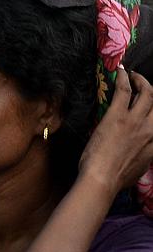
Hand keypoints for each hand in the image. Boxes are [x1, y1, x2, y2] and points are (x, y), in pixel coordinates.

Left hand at [81, 67, 152, 192]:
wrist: (103, 179)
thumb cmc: (116, 179)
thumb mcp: (139, 168)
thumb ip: (144, 155)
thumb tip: (141, 155)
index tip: (151, 108)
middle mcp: (151, 128)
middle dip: (151, 91)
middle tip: (144, 85)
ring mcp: (135, 121)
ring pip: (146, 93)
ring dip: (141, 81)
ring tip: (135, 75)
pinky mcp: (117, 116)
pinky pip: (124, 91)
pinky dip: (123, 79)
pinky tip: (122, 71)